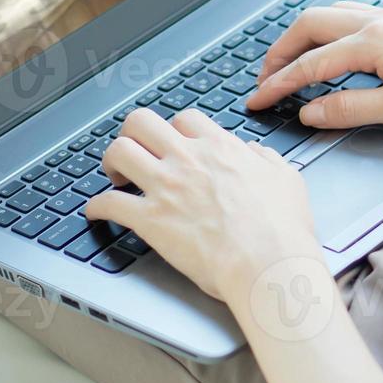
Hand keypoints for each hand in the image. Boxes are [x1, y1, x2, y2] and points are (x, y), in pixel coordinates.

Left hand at [85, 108, 320, 301]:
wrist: (268, 263)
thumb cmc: (281, 229)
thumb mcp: (286, 179)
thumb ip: (265, 160)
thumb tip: (253, 152)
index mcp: (220, 148)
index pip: (184, 119)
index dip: (173, 130)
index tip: (172, 143)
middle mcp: (188, 160)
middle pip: (141, 122)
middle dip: (132, 134)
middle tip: (134, 151)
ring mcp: (166, 187)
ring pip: (118, 152)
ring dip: (110, 162)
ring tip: (113, 176)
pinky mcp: (150, 219)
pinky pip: (108, 203)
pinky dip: (96, 207)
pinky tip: (96, 213)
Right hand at [246, 3, 382, 130]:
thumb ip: (350, 110)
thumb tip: (310, 112)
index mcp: (371, 42)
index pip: (309, 65)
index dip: (278, 85)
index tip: (256, 101)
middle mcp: (377, 21)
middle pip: (309, 25)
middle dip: (279, 52)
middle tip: (263, 78)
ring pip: (330, 15)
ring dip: (302, 36)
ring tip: (289, 60)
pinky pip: (351, 16)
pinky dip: (328, 30)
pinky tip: (333, 45)